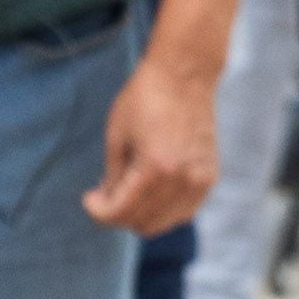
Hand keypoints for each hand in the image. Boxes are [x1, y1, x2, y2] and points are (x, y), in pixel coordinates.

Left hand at [80, 32, 220, 233]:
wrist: (184, 74)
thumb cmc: (145, 98)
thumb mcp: (117, 136)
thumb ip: (112, 177)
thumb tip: (108, 204)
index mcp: (155, 167)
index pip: (121, 211)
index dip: (98, 211)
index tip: (88, 199)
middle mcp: (182, 179)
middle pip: (142, 222)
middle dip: (117, 215)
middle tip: (104, 197)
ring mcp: (200, 181)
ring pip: (164, 223)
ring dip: (139, 215)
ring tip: (125, 192)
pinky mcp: (210, 177)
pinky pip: (183, 212)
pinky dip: (163, 211)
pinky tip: (148, 192)